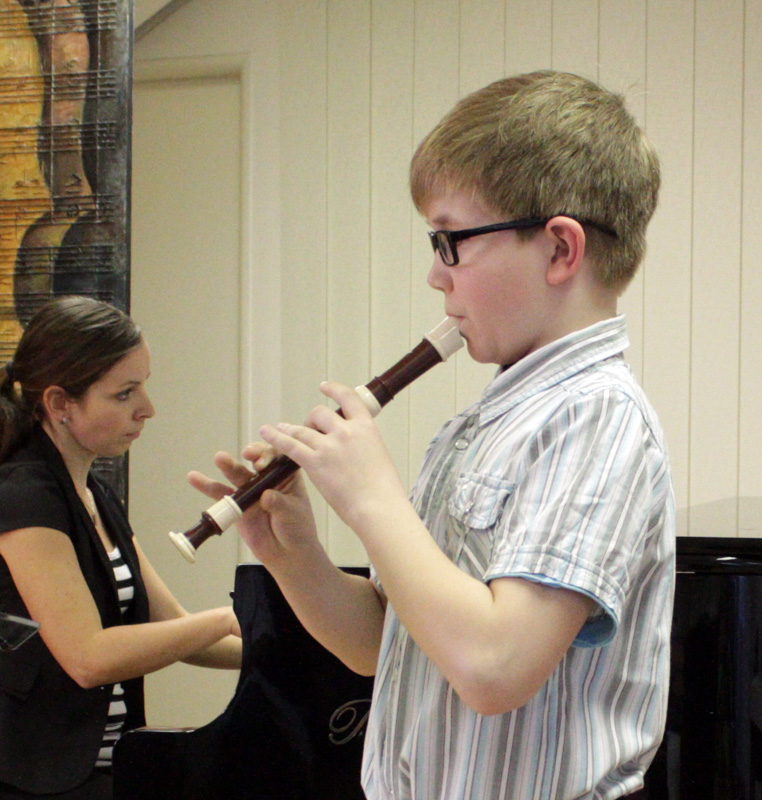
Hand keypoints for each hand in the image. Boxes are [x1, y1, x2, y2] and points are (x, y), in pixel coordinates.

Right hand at [187, 445, 318, 566]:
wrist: (287, 554)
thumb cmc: (297, 530)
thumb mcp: (293, 514)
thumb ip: (279, 504)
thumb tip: (266, 496)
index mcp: (287, 477)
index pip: (279, 457)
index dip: (270, 455)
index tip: (262, 464)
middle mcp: (268, 480)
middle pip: (257, 461)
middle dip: (252, 454)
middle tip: (248, 455)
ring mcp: (251, 491)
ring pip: (238, 475)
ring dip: (228, 465)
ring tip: (219, 457)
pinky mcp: (237, 505)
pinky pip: (221, 494)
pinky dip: (207, 486)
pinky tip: (194, 477)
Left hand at [259, 381, 407, 531]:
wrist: (379, 508)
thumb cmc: (384, 491)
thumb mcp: (379, 456)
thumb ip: (364, 445)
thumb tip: (355, 446)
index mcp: (366, 427)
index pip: (348, 398)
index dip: (333, 390)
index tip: (324, 387)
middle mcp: (346, 431)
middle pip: (319, 414)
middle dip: (311, 420)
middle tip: (308, 430)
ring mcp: (329, 446)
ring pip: (302, 429)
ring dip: (289, 429)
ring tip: (279, 429)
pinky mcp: (314, 462)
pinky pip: (290, 445)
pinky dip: (276, 437)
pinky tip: (266, 432)